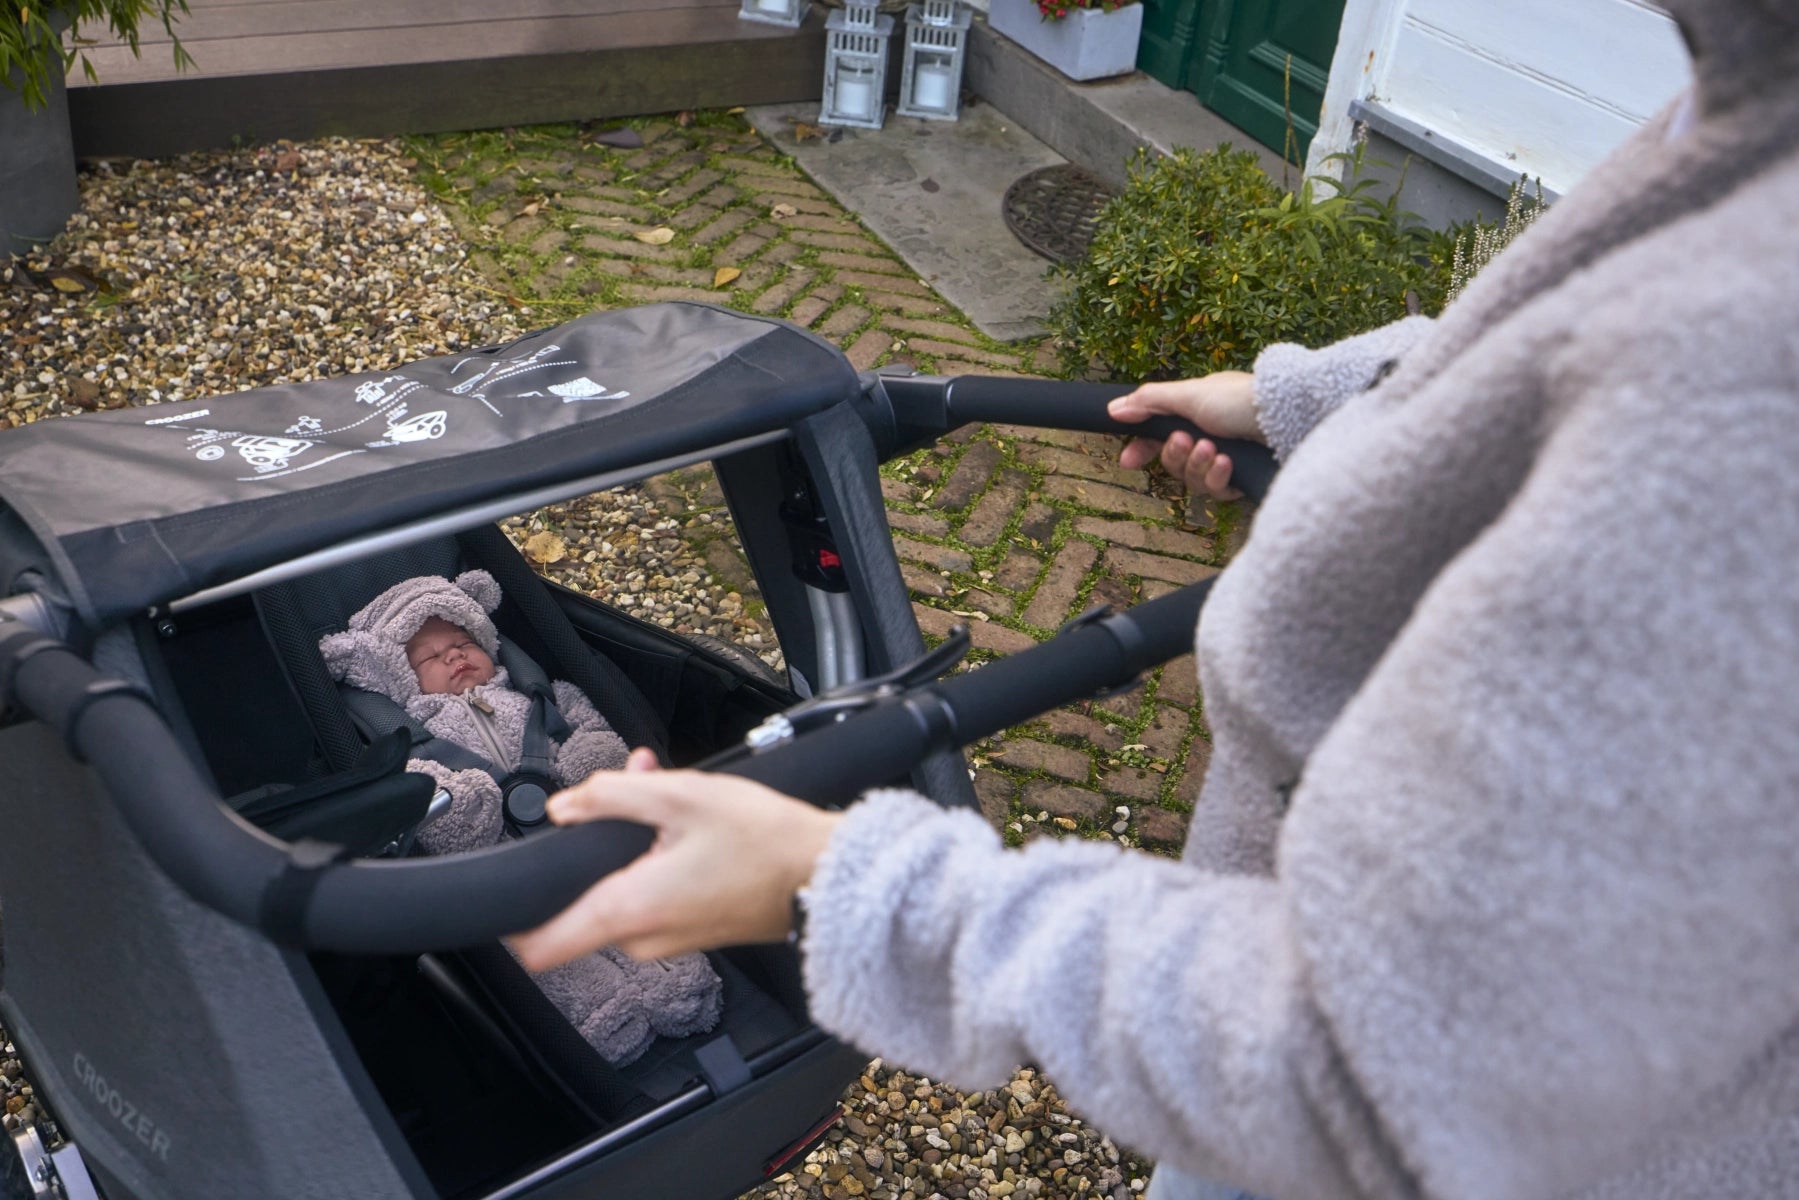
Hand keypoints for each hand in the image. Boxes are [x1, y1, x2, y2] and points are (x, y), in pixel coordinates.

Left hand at [510, 748, 841, 968]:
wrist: (828, 877)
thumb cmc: (766, 841)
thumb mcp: (682, 796)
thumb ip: (610, 795)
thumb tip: (564, 806)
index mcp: (630, 909)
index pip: (539, 946)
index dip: (509, 921)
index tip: (505, 891)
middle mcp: (643, 938)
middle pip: (583, 899)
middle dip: (594, 844)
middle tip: (623, 793)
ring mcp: (669, 940)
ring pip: (620, 892)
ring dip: (631, 844)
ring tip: (667, 794)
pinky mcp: (692, 931)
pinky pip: (653, 897)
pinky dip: (657, 860)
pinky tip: (687, 821)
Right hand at [1109, 371, 1262, 499]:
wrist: (1288, 417)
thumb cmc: (1241, 399)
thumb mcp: (1189, 394)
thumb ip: (1149, 402)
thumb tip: (1113, 409)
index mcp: (1196, 413)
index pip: (1159, 436)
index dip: (1142, 450)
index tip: (1128, 462)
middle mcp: (1211, 436)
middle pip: (1173, 462)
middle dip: (1176, 455)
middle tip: (1187, 441)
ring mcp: (1227, 459)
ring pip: (1192, 479)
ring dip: (1198, 465)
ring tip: (1214, 450)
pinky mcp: (1242, 479)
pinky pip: (1217, 491)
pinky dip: (1218, 478)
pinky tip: (1228, 463)